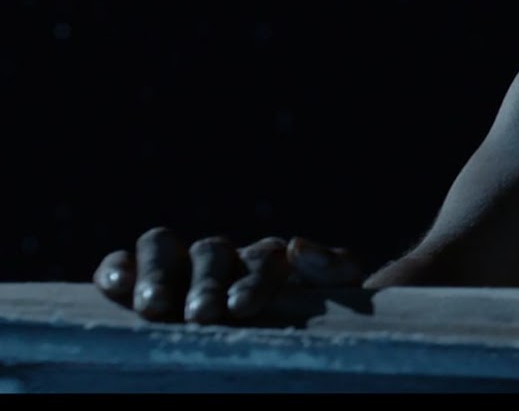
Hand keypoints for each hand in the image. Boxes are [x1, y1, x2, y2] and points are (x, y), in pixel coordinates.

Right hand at [93, 226, 364, 323]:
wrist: (281, 341)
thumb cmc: (303, 324)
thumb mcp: (330, 300)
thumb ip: (335, 270)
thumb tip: (298, 245)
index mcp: (271, 261)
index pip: (263, 258)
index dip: (253, 280)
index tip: (242, 307)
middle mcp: (224, 258)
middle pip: (211, 252)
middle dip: (206, 283)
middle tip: (203, 315)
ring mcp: (180, 264)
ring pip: (163, 247)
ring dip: (158, 274)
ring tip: (154, 307)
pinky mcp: (140, 277)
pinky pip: (125, 261)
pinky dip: (117, 268)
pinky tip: (117, 287)